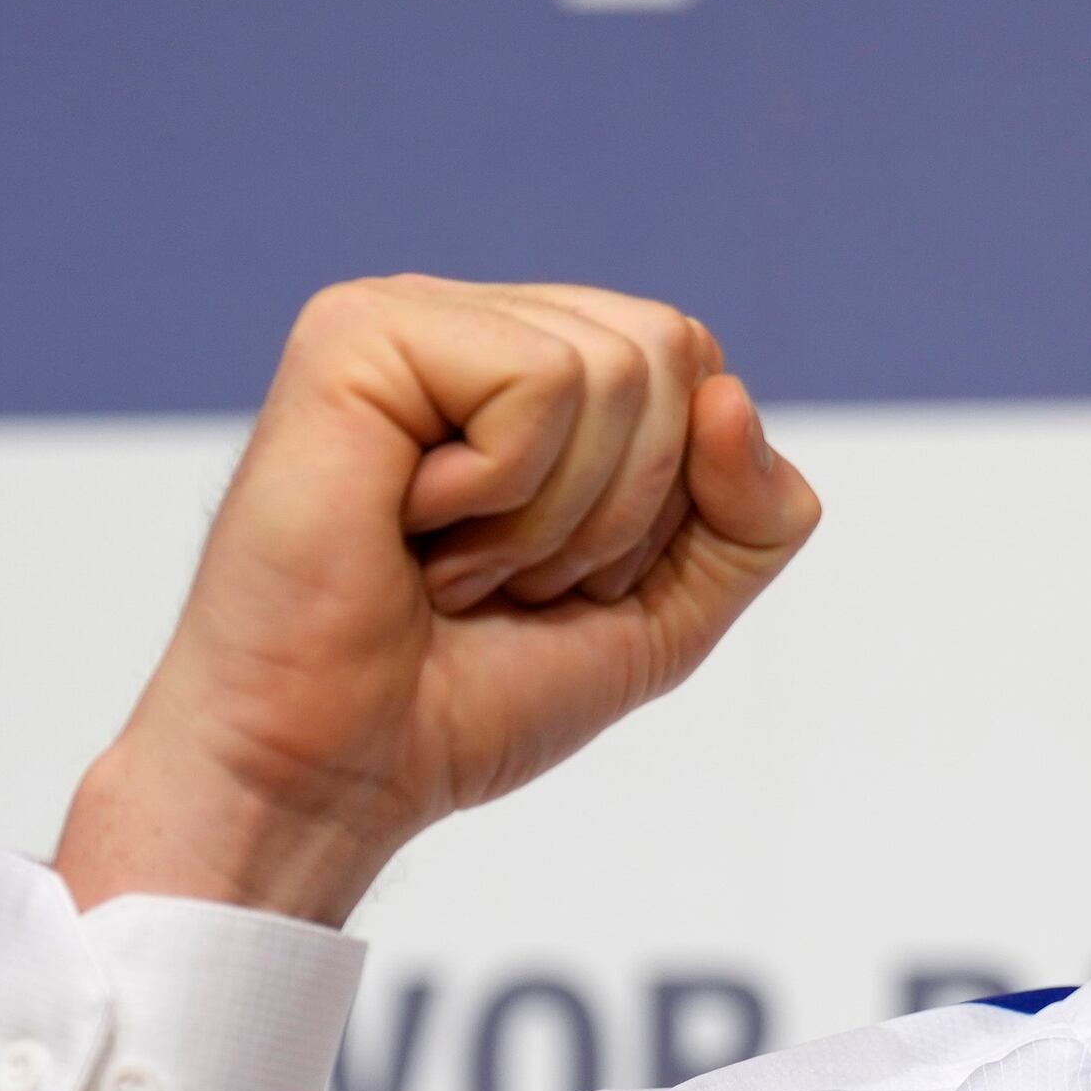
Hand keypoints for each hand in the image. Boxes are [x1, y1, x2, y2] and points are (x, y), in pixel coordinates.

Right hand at [55, 278, 819, 921]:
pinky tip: (410, 527)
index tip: (561, 578)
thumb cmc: (468, 697)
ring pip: (617, 367)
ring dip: (554, 517)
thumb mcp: (665, 613)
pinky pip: (540, 381)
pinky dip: (503, 494)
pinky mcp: (356, 334)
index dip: (669, 503)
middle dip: (622, 510)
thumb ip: (751, 516)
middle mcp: (470, 325)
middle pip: (672, 351)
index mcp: (531, 368)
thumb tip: (730, 395)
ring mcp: (409, 318)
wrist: (338, 771)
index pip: (698, 370)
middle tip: (503, 575)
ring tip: (451, 561)